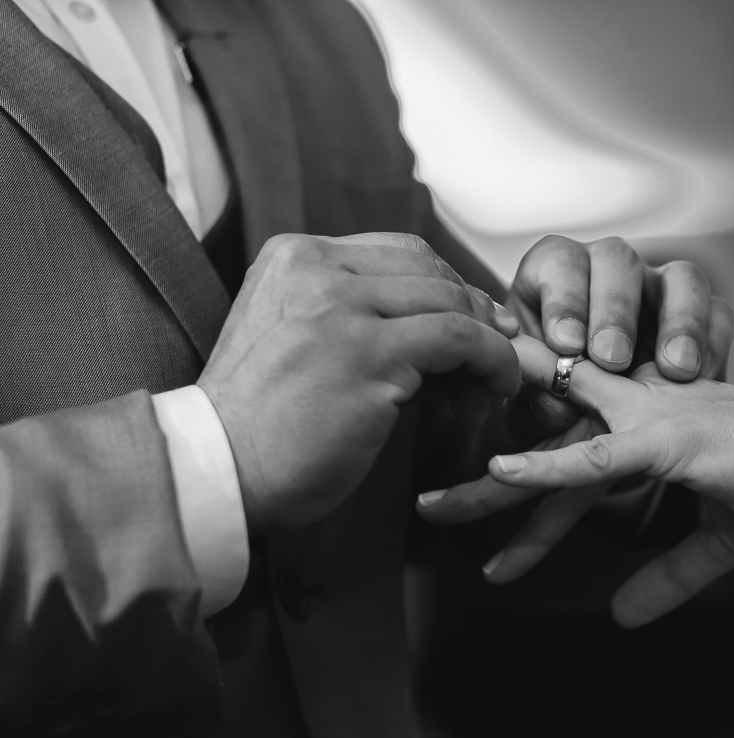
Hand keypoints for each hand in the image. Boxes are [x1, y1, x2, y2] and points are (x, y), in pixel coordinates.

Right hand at [199, 232, 519, 529]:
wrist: (217, 471)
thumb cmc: (261, 422)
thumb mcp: (293, 337)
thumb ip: (350, 312)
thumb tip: (443, 318)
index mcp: (294, 256)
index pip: (399, 252)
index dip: (447, 286)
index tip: (473, 322)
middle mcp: (315, 268)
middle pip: (430, 270)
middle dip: (474, 310)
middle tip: (497, 351)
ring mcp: (340, 307)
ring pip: (451, 300)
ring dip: (489, 340)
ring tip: (496, 380)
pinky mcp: (368, 353)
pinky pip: (460, 338)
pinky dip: (493, 360)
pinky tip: (497, 388)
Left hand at [450, 234, 732, 566]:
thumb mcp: (718, 543)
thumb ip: (666, 575)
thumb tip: (621, 616)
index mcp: (648, 423)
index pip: (566, 439)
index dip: (518, 456)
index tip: (468, 476)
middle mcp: (638, 410)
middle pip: (538, 433)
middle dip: (479, 467)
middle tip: (422, 496)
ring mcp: (652, 418)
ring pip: (551, 446)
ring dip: (488, 482)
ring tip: (431, 509)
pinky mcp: (671, 437)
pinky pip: (596, 454)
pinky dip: (546, 466)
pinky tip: (500, 472)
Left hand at [504, 234, 728, 432]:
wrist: (595, 426)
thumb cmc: (553, 406)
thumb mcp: (535, 407)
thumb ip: (536, 402)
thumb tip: (555, 405)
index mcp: (554, 280)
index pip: (559, 264)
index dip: (563, 299)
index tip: (565, 345)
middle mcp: (607, 273)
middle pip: (617, 259)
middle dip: (615, 309)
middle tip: (612, 360)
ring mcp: (659, 290)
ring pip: (679, 277)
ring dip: (678, 321)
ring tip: (674, 372)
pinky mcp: (701, 317)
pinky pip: (718, 312)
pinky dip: (713, 343)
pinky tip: (702, 381)